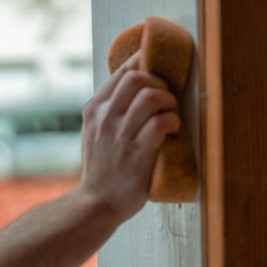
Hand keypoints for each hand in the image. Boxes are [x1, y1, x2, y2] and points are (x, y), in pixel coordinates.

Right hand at [78, 53, 180, 219]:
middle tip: (166, 99)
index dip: (144, 65)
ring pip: (151, 97)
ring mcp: (119, 136)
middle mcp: (104, 119)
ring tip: (170, 116)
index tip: (157, 70)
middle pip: (136, 78)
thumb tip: (137, 83)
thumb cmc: (103, 167)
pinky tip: (172, 132)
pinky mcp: (136, 153)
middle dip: (159, 83)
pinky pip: (160, 123)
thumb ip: (110, 110)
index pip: (121, 73)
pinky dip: (172, 122)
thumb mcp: (95, 132)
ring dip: (169, 103)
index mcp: (94, 110)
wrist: (97, 202)